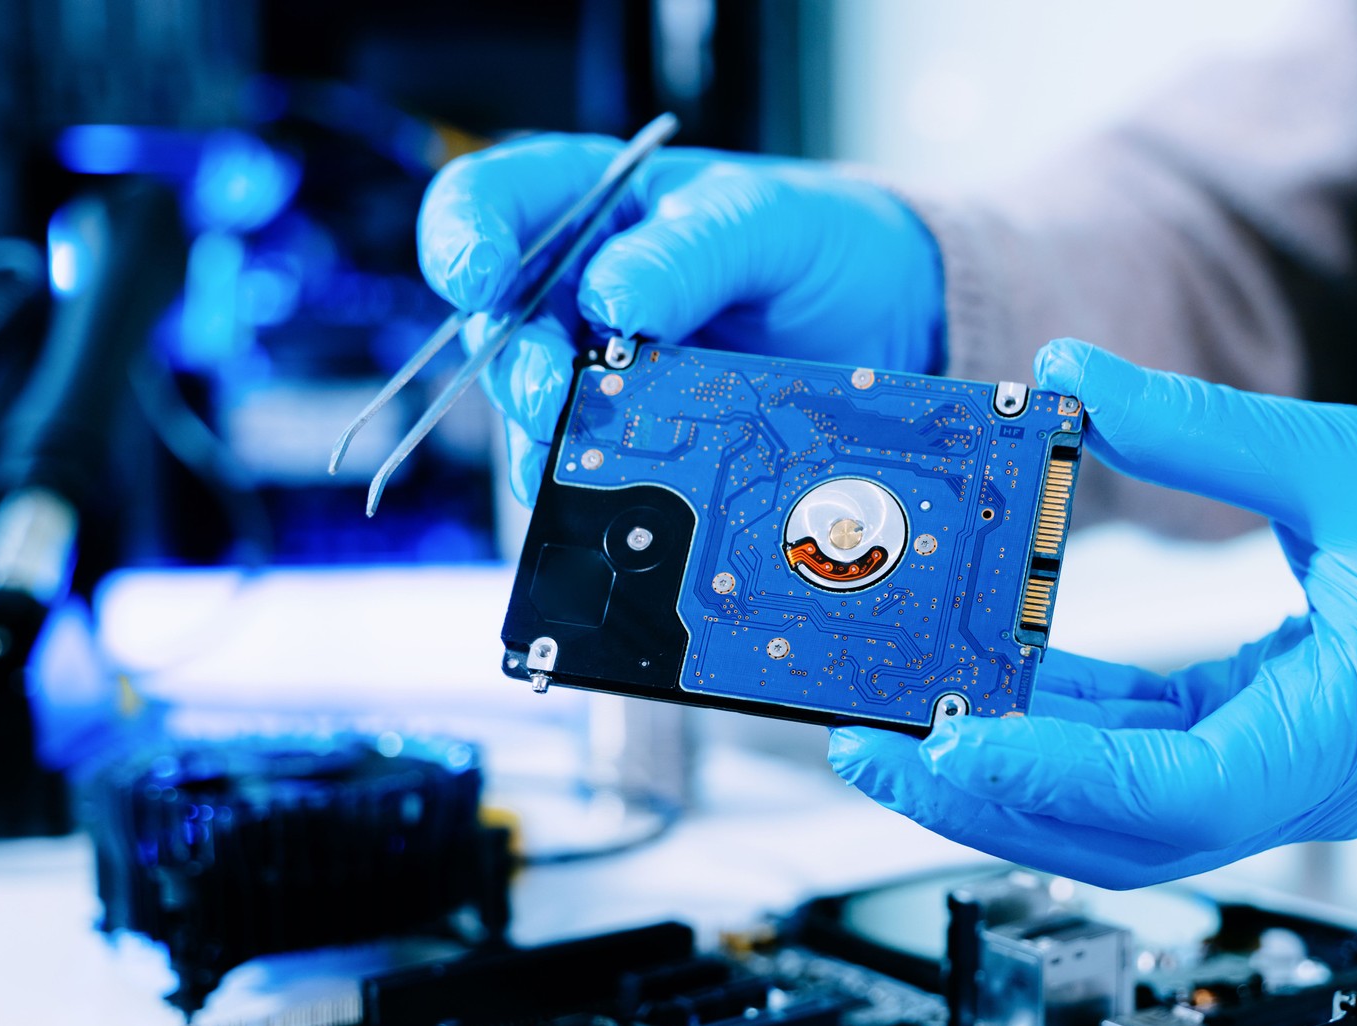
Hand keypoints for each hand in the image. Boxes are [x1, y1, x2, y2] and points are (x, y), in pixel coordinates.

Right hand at [417, 135, 944, 501]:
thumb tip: (612, 296)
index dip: (464, 236)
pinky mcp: (637, 435)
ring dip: (543, 435)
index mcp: (595, 205)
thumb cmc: (822, 245)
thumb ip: (691, 249)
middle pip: (501, 324)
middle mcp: (579, 287)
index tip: (477, 276)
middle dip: (516, 362)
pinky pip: (589, 463)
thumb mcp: (769, 223)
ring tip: (572, 456)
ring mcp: (602, 368)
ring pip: (533, 406)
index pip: (495, 202)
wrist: (892, 324)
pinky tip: (605, 492)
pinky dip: (589, 482)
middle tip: (551, 392)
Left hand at [830, 339, 1356, 887]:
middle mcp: (1305, 783)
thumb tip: (1066, 375)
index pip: (1183, 788)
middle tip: (870, 749)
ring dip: (1006, 782)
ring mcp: (1277, 781)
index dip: (1060, 778)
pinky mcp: (1253, 753)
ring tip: (896, 734)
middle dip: (988, 801)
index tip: (954, 749)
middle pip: (1123, 831)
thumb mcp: (1345, 459)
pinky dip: (1057, 739)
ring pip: (1117, 816)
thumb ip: (1198, 426)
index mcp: (1346, 729)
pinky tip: (985, 692)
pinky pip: (1138, 766)